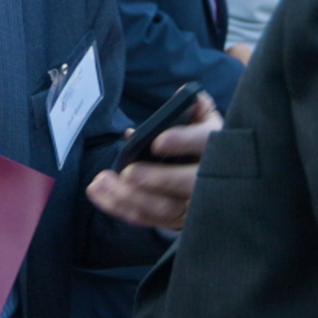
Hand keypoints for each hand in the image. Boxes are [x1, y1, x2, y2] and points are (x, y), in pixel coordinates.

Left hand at [87, 95, 220, 231]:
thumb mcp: (204, 119)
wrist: (217, 176)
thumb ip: (195, 105)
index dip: (183, 143)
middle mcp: (209, 181)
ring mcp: (193, 206)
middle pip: (186, 185)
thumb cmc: (201, 139)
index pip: (204, 144)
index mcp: (216, 146)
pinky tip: (100, 195)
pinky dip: (121, 208)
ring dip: (128, 197)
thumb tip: (185, 96)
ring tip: (101, 182)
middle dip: (155, 179)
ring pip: (163, 208)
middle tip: (128, 173)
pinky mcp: (176, 222)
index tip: (157, 142)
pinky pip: (148, 219)